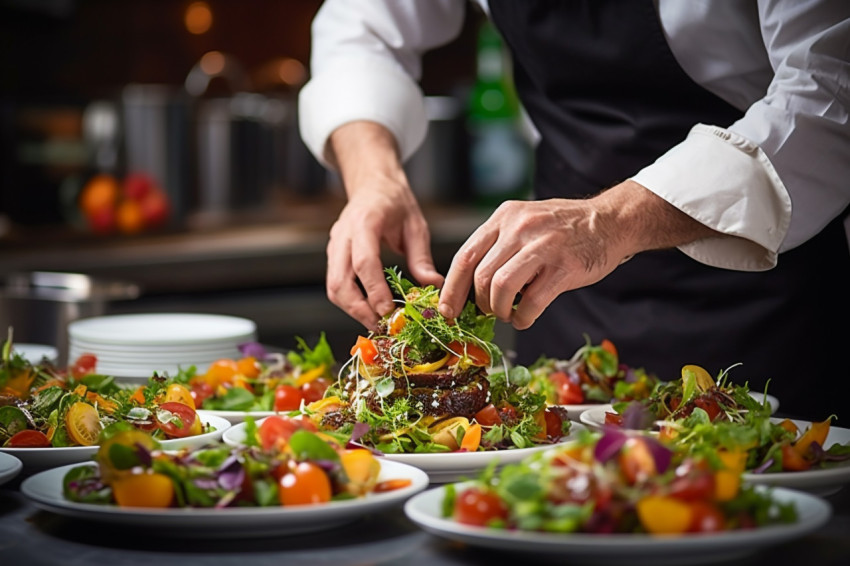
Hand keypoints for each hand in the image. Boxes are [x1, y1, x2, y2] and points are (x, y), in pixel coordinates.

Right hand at [326, 122, 442, 329]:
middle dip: (358, 309)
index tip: (387, 311)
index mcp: (365, 222)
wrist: (373, 185)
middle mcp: (343, 235)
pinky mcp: (333, 255)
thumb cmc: (395, 202)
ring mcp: (334, 246)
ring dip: (352, 309)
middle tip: (381, 325)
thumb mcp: (416, 226)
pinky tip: (370, 309)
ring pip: (333, 287)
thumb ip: (422, 258)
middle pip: (339, 281)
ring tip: (377, 322)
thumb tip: (433, 286)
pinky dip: (350, 301)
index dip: (374, 290)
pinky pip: (336, 283)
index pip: (364, 262)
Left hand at [438, 181, 717, 328]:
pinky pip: (531, 303)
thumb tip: (468, 286)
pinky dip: (522, 318)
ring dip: (500, 311)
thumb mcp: (524, 222)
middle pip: (481, 277)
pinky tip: (525, 317)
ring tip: (509, 313)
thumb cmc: (562, 228)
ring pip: (501, 289)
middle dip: (480, 303)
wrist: (610, 221)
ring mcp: (542, 247)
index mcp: (504, 217)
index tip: (446, 310)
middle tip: (490, 312)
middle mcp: (520, 228)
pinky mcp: (563, 268)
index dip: (451, 288)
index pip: (465, 255)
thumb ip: (498, 245)